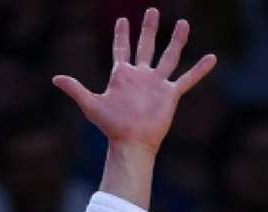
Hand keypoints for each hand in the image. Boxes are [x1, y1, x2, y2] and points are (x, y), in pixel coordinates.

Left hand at [52, 8, 215, 155]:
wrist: (131, 142)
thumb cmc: (111, 126)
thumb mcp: (91, 104)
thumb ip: (75, 89)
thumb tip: (55, 78)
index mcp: (122, 76)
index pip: (121, 49)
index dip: (121, 34)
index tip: (122, 20)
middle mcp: (141, 76)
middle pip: (145, 47)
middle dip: (148, 29)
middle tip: (151, 11)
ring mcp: (156, 84)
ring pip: (169, 57)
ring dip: (176, 40)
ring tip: (182, 23)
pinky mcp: (170, 94)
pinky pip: (187, 79)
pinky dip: (199, 70)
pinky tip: (212, 57)